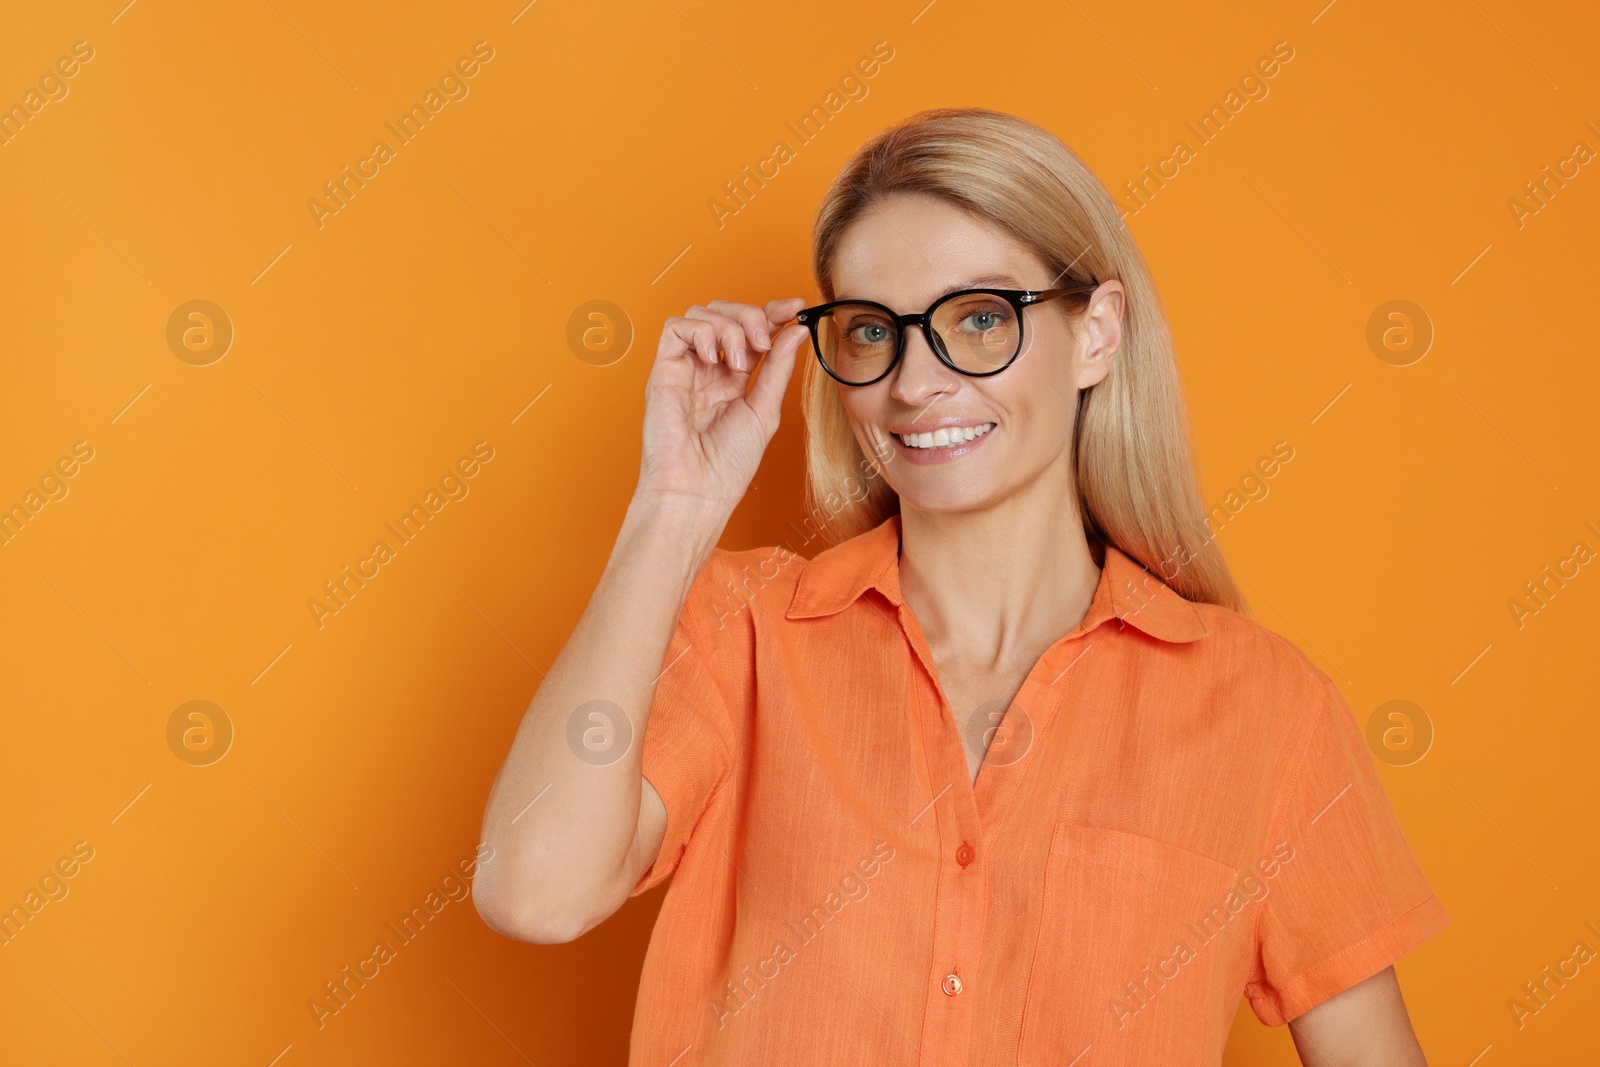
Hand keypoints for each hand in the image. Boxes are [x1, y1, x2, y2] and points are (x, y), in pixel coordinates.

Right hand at [637, 296, 809, 512]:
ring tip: (739, 363)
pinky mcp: (663, 370)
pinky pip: (676, 327)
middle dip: (751, 316)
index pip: (751, 330)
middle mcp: (708, 368)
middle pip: (726, 313)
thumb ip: (778, 368)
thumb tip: (796, 330)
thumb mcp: (765, 410)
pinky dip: (700, 332)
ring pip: (702, 313)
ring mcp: (685, 367)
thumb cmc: (727, 464)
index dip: (772, 313)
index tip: (796, 308)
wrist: (697, 491)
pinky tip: (713, 359)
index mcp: (733, 378)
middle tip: (764, 342)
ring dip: (729, 327)